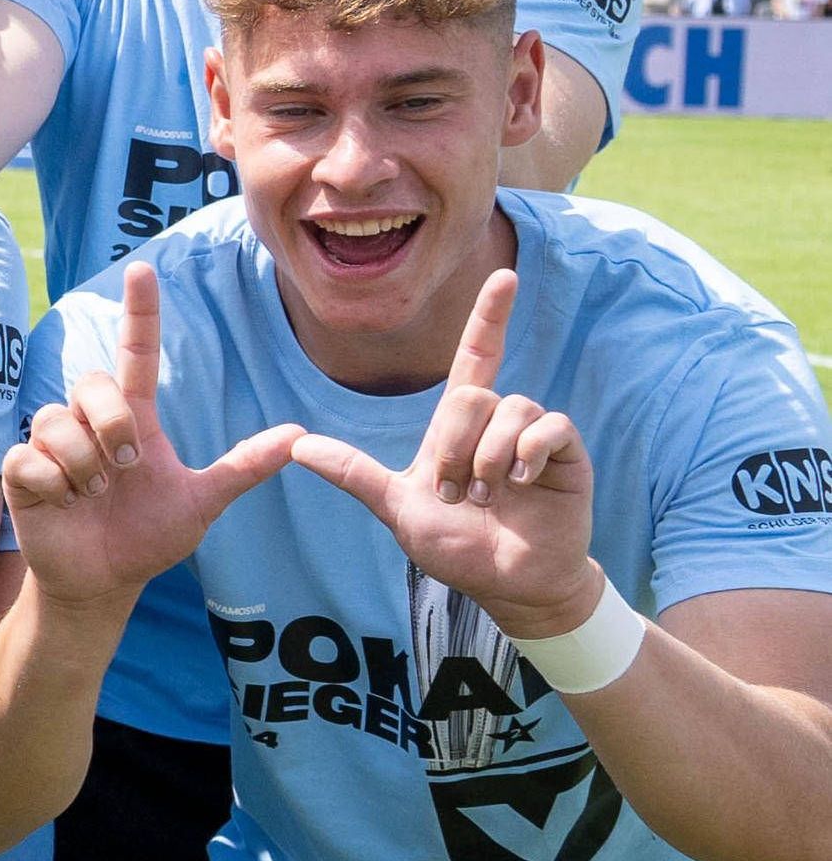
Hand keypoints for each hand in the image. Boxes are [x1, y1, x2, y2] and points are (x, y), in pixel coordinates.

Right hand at [2, 265, 300, 608]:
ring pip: (58, 422)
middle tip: (125, 468)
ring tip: (92, 495)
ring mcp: (52, 444)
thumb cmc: (148, 536)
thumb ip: (242, 467)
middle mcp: (89, 422)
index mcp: (133, 420)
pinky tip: (62, 503)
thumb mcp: (202, 502)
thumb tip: (300, 435)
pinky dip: (55, 484)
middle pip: (92, 383)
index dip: (140, 312)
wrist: (103, 581)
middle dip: (112, 425)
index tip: (142, 271)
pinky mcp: (21, 470)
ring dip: (84, 466)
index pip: (134, 352)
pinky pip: (31, 458)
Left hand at [282, 271, 603, 635]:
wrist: (507, 584)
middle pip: (471, 395)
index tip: (505, 276)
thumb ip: (353, 474)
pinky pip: (550, 425)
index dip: (489, 318)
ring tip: (487, 497)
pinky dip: (528, 452)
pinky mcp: (567, 455)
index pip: (475, 357)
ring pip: (509, 408)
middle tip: (457, 493)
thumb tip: (294, 446)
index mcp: (460, 426)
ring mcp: (534, 437)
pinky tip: (521, 483)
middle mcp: (498, 422)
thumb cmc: (457, 547)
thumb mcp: (397, 508)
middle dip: (455, 447)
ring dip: (488, 458)